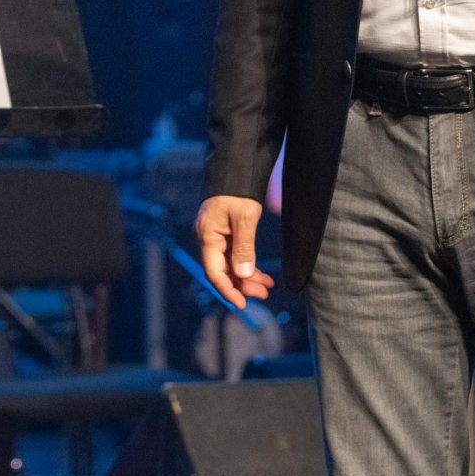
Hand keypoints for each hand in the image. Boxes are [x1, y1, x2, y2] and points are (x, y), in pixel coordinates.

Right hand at [196, 195, 272, 309]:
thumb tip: (243, 276)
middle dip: (242, 286)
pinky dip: (248, 267)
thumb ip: (243, 248)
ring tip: (266, 286)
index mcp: (207, 236)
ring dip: (247, 278)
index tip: (241, 304)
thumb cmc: (238, 192)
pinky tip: (263, 275)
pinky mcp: (226, 236)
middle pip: (222, 272)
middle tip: (263, 294)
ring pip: (230, 266)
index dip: (227, 290)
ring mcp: (216, 238)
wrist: (236, 172)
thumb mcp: (244, 218)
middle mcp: (209, 240)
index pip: (214, 272)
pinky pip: (235, 257)